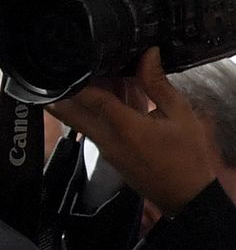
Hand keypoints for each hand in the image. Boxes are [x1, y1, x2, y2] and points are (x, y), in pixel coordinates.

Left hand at [49, 49, 219, 216]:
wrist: (184, 194)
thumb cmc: (187, 155)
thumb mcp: (179, 113)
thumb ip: (158, 84)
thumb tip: (148, 54)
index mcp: (125, 127)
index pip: (92, 100)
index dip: (79, 81)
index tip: (72, 63)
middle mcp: (106, 140)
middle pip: (71, 114)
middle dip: (62, 92)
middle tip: (62, 71)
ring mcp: (103, 149)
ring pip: (79, 121)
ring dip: (76, 101)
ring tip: (84, 76)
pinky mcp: (106, 154)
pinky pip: (92, 129)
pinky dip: (92, 112)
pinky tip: (106, 95)